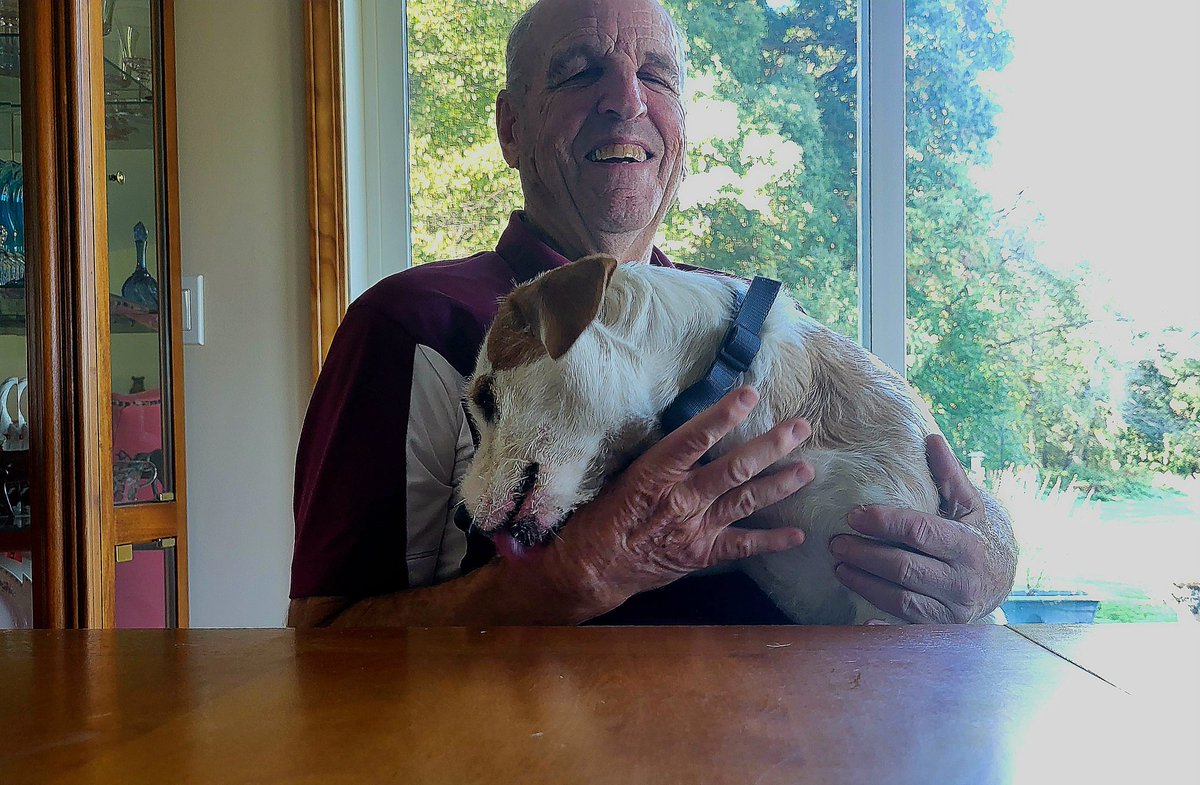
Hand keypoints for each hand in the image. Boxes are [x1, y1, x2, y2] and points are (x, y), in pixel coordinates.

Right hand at [529, 387, 814, 619]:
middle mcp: (681, 498)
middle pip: (735, 468)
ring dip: (780, 484)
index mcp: (656, 473)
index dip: (724, 416)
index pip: (694, 438)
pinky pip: (742, 546)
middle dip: (771, 446)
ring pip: (746, 501)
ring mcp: (695, 528)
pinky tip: (797, 534)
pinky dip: (771, 541)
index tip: (750, 395)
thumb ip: (664, 458)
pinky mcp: (702, 554)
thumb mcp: (625, 474)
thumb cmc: (606, 513)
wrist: (594, 566)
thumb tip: (698, 429)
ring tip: (807, 470)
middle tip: (800, 427)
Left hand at [828, 434, 1009, 622]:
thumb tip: (931, 438)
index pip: (919, 532)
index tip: (853, 516)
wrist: (1002, 579)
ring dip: (864, 583)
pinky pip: (906, 627)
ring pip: (900, 599)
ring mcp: (952, 609)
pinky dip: (882, 626)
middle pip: (903, 567)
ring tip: (838, 567)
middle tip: (835, 542)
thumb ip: (948, 474)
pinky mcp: (941, 629)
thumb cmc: (976, 533)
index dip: (884, 523)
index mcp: (967, 544)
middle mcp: (962, 580)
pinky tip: (859, 619)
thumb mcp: (968, 504)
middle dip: (864, 555)